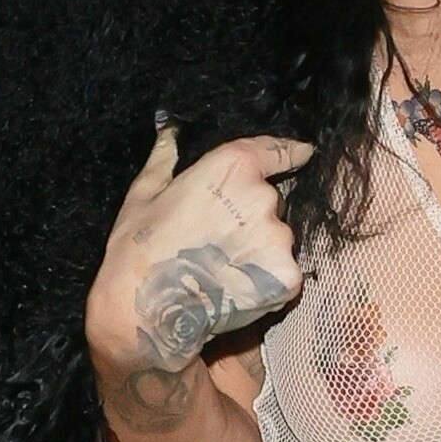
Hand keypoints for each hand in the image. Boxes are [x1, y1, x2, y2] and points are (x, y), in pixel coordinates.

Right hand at [85, 122, 313, 380]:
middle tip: (218, 241)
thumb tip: (170, 130)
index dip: (290, 152)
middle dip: (252, 218)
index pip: (276, 151)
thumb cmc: (137, 247)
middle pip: (271, 203)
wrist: (144, 310)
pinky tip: (236, 289)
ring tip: (222, 270)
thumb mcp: (144, 193)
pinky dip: (266, 281)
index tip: (303, 152)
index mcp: (233, 167)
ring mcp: (278, 238)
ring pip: (277, 239)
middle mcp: (263, 197)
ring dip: (260, 250)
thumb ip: (165, 157)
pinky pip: (284, 272)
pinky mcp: (287, 276)